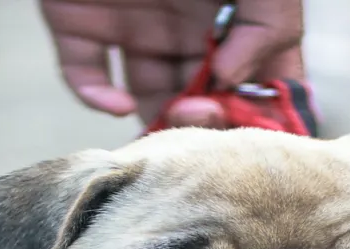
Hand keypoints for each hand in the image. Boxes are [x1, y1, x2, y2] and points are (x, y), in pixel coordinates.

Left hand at [40, 0, 303, 126]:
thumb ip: (270, 28)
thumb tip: (233, 81)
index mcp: (233, 18)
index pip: (256, 84)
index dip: (261, 115)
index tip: (258, 128)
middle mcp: (187, 29)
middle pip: (202, 102)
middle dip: (209, 122)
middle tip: (204, 116)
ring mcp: (133, 26)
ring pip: (146, 100)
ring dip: (158, 124)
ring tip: (169, 122)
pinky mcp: (79, 19)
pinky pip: (83, 75)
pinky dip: (97, 98)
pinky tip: (119, 103)